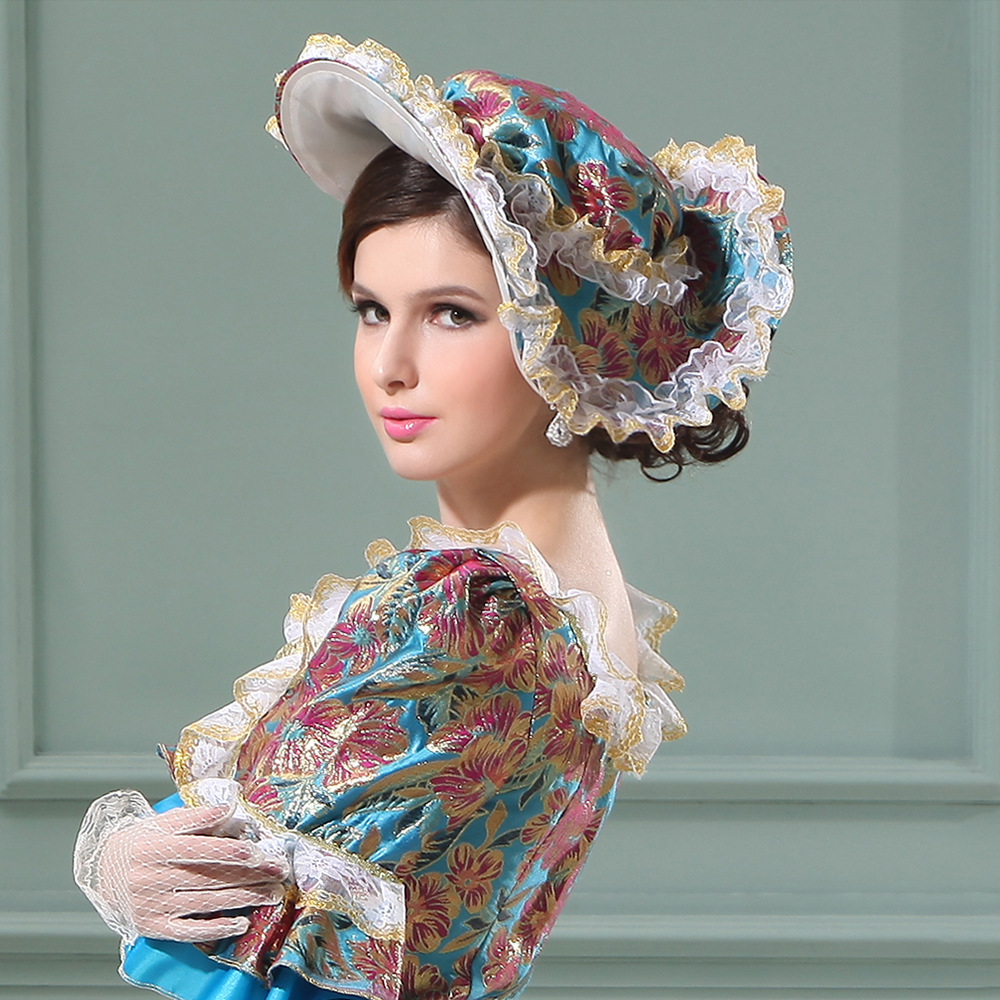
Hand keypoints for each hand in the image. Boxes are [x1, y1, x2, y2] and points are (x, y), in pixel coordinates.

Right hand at [98, 803, 288, 942]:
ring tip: (271, 893)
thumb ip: (197, 816)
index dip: (232, 852)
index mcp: (155, 849)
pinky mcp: (154, 927)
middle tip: (279, 872)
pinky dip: (217, 927)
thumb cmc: (139, 842)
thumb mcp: (163, 822)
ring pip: (207, 902)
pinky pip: (190, 930)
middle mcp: (152, 879)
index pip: (201, 851)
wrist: (101, 872)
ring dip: (244, 899)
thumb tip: (230, 807)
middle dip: (250, 875)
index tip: (260, 853)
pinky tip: (241, 923)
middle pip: (210, 877)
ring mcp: (153, 906)